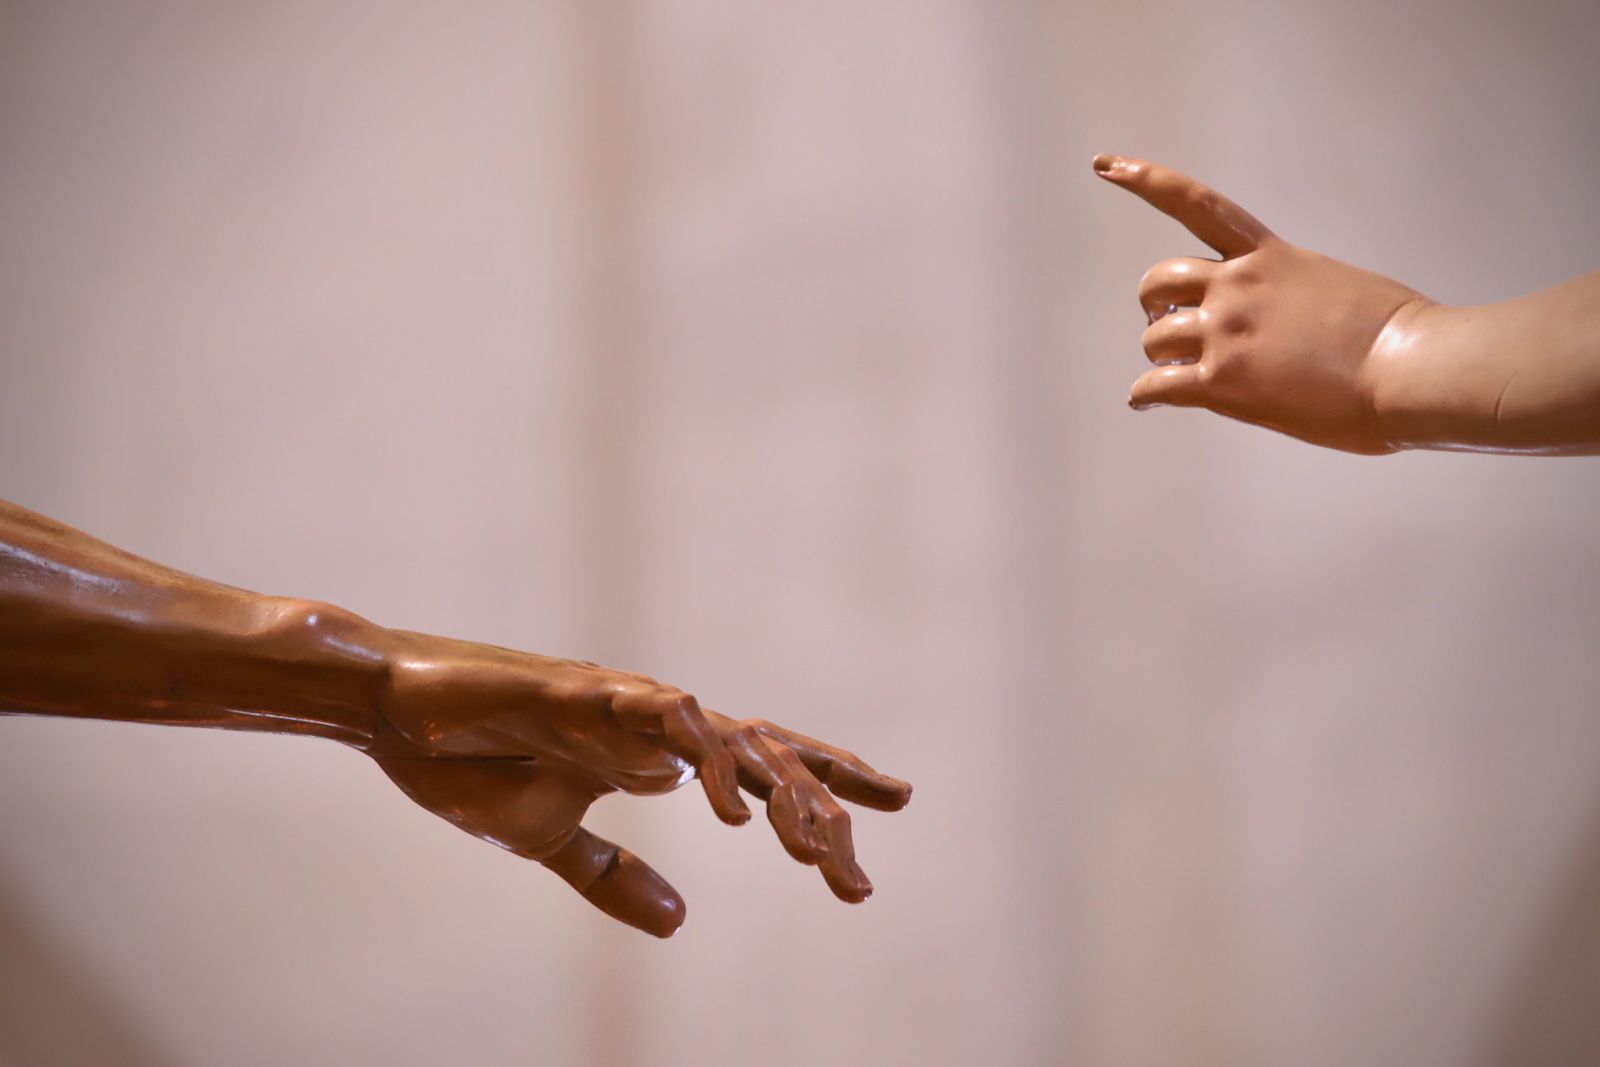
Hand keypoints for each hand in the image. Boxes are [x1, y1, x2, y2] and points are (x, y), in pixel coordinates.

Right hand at [369, 635, 910, 935]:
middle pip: (766, 755)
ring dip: (774, 793)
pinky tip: (724, 805)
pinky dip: (697, 755)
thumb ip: (614, 877)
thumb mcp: (550, 841)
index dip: (826, 783)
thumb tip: (681, 923)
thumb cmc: (469, 765)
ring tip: (813, 850)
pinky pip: (657, 719)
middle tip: (855, 879)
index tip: (893, 807)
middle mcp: (655, 723)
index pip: (762, 765)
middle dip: (821, 806)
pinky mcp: (580, 693)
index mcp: (655, 754)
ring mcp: (623, 704)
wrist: (393, 718)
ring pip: (727, 737)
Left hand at [1093, 154, 1429, 453]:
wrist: (1412, 368)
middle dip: (1156, 306)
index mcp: (1269, 256)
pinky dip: (1145, 396)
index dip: (1146, 180)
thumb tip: (1286, 335)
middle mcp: (1237, 286)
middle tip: (1167, 328)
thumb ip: (1298, 299)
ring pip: (1154, 339)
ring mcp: (1226, 332)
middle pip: (1159, 283)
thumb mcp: (1341, 291)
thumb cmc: (1400, 338)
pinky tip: (1146, 403)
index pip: (1196, 205)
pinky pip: (1157, 387)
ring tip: (1176, 374)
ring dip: (1160, 357)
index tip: (1104, 165)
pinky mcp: (1223, 381)